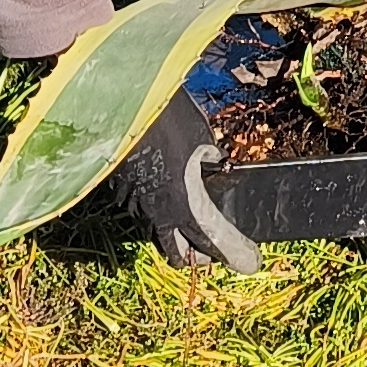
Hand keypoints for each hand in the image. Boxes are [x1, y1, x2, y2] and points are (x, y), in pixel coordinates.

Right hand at [108, 90, 262, 271]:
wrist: (118, 103)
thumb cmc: (165, 119)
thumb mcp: (200, 136)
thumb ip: (211, 156)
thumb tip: (218, 159)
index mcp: (182, 205)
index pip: (210, 242)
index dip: (231, 253)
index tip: (248, 262)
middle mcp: (157, 212)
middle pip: (175, 252)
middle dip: (195, 255)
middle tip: (211, 248)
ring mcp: (135, 203)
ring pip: (155, 233)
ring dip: (174, 233)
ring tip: (190, 220)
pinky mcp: (120, 190)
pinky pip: (141, 212)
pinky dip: (156, 211)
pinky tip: (164, 193)